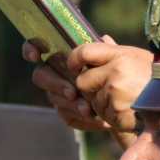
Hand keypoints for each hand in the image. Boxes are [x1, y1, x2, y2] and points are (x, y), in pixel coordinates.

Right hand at [24, 37, 152, 134]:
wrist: (128, 103)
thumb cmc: (117, 73)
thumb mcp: (116, 58)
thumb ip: (107, 50)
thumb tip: (104, 38)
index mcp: (62, 56)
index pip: (37, 46)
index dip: (30, 49)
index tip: (36, 56)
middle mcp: (56, 74)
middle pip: (40, 76)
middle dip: (55, 84)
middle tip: (72, 92)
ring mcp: (59, 95)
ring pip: (54, 99)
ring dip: (70, 105)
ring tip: (89, 109)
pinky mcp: (67, 113)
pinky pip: (66, 117)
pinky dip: (81, 120)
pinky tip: (96, 120)